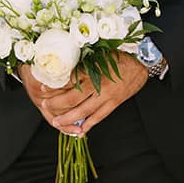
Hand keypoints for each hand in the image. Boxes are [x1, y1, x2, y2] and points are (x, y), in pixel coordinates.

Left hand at [21, 53, 148, 135]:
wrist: (140, 63)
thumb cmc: (119, 55)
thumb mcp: (99, 53)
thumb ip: (83, 61)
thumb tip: (64, 64)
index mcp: (93, 70)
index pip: (68, 80)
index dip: (54, 85)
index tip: (42, 86)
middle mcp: (98, 84)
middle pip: (72, 98)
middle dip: (56, 104)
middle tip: (45, 104)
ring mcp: (106, 96)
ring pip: (83, 111)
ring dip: (68, 118)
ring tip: (56, 122)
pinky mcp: (114, 103)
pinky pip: (99, 116)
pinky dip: (89, 124)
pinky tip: (80, 129)